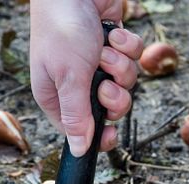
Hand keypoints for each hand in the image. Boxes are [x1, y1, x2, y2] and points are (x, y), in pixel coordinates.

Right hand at [30, 0, 142, 155]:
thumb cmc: (63, 26)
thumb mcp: (68, 77)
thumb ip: (77, 116)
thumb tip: (79, 151)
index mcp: (56, 96)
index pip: (80, 130)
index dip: (98, 135)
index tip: (113, 135)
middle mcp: (76, 82)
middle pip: (110, 109)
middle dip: (114, 95)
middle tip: (106, 82)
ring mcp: (97, 64)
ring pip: (125, 83)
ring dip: (120, 66)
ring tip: (105, 50)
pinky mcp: (114, 46)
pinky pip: (133, 58)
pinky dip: (126, 46)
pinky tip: (112, 32)